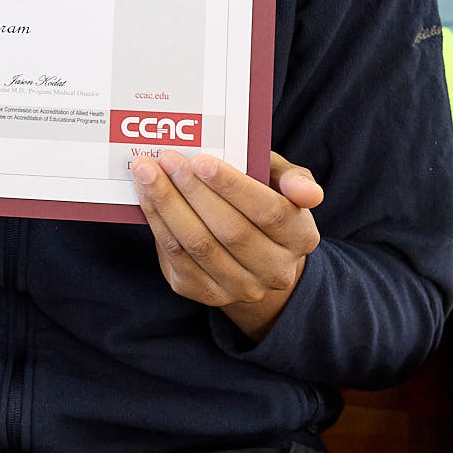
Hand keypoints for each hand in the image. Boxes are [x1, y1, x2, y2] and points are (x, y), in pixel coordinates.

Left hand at [130, 150, 322, 340]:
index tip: (201, 160)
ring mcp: (241, 287)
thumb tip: (306, 192)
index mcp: (301, 237)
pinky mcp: (206, 292)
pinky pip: (177, 258)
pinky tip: (146, 197)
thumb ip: (294, 179)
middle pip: (230, 231)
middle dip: (193, 191)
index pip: (270, 212)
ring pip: (198, 245)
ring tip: (147, 172)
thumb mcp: (282, 183)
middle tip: (167, 159)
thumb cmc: (265, 203)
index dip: (234, 187)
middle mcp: (276, 270)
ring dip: (168, 205)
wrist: (252, 256)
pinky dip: (158, 224)